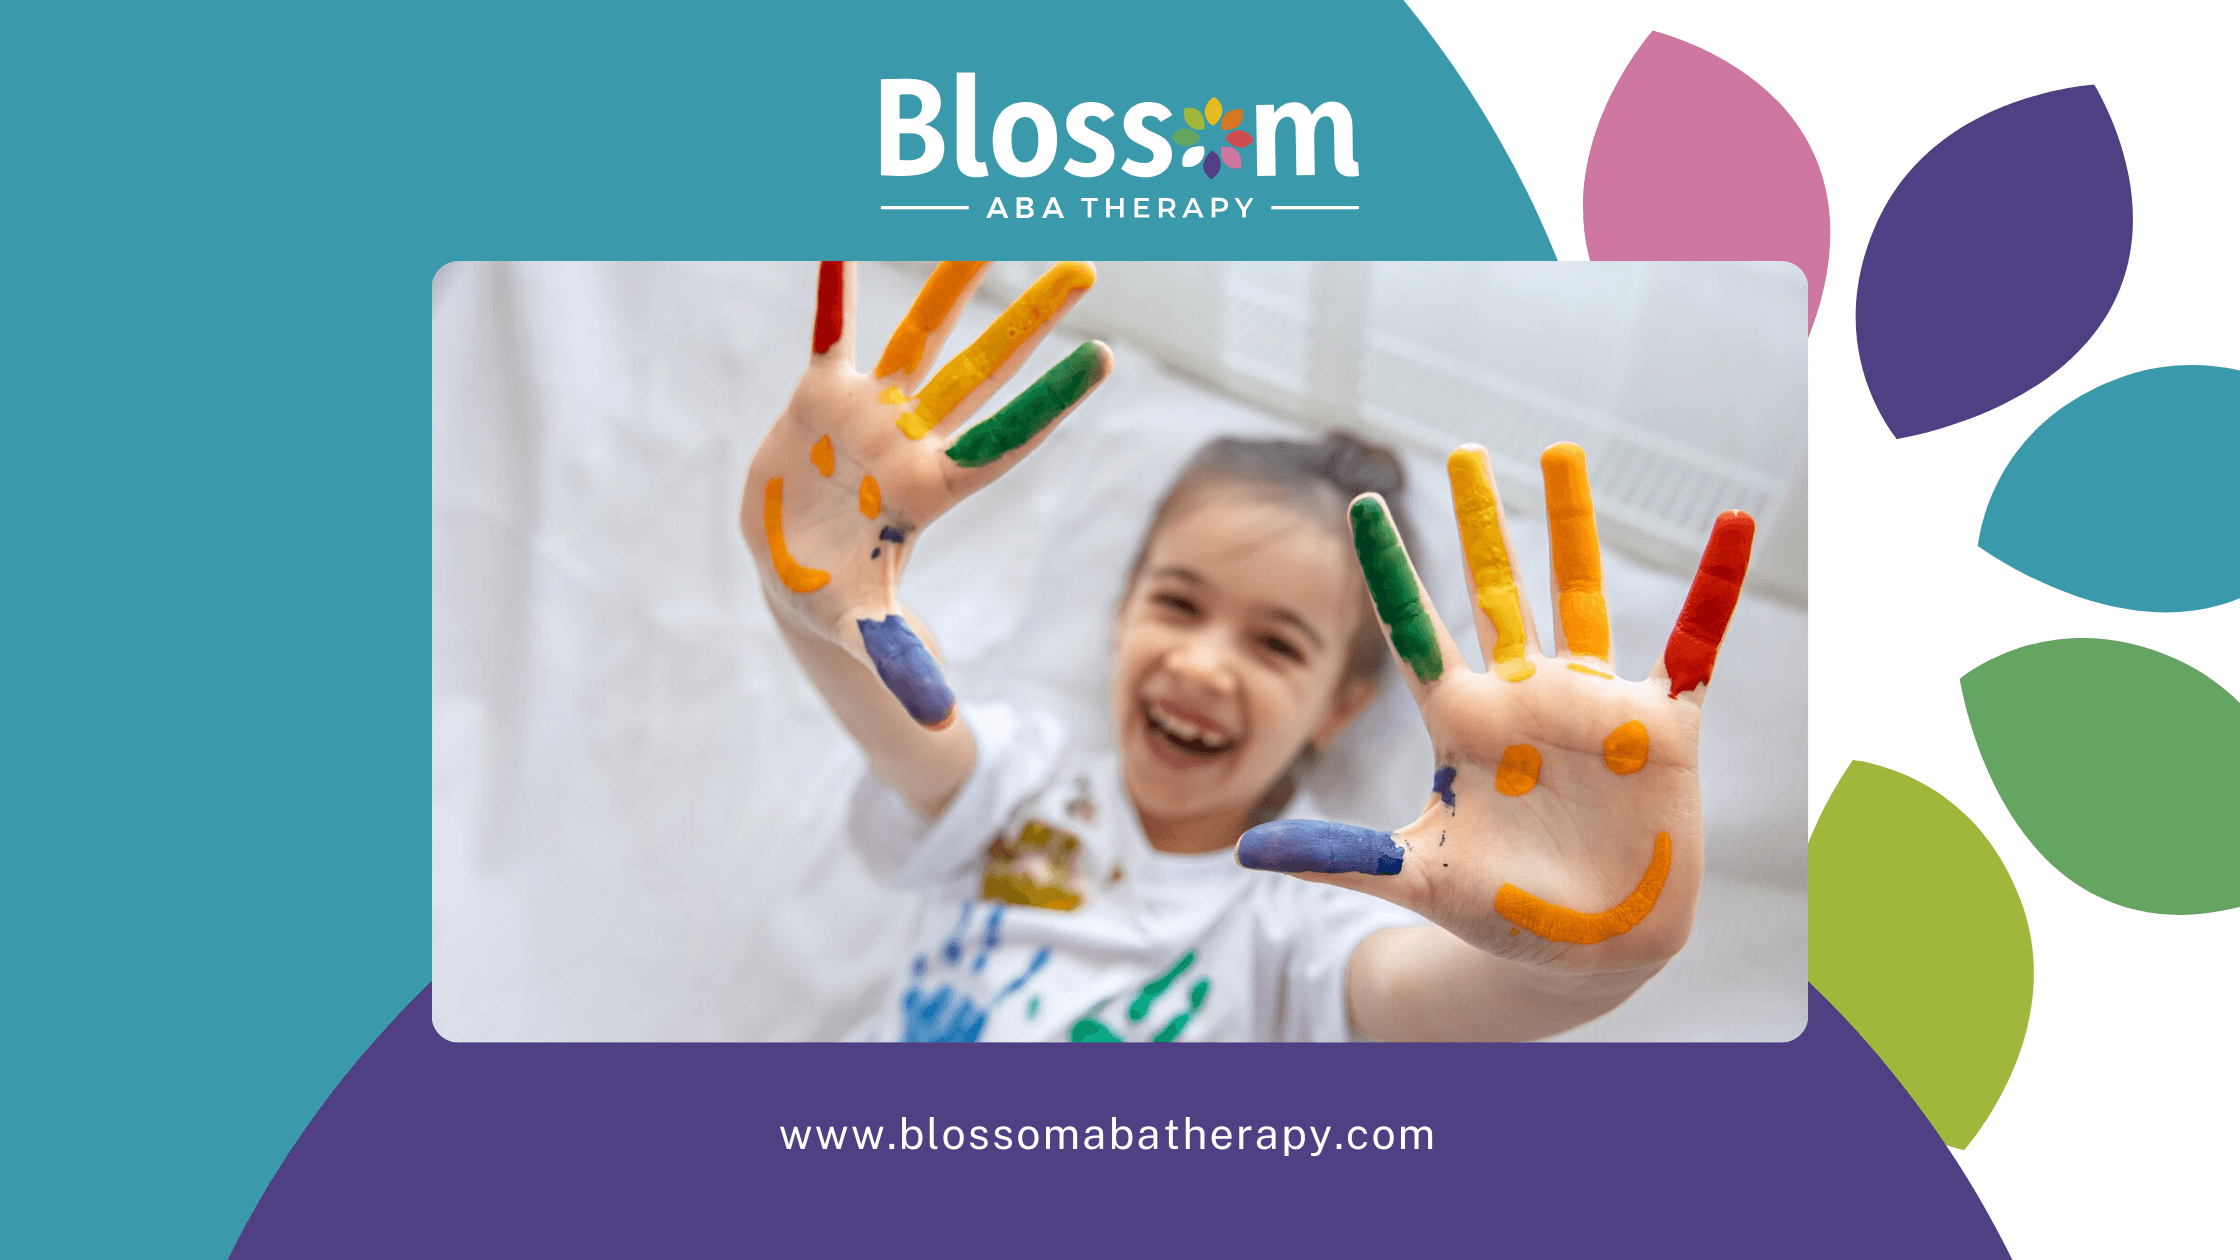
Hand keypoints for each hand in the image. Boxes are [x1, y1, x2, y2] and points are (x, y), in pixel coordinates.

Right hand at [741, 262, 1111, 727]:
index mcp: (932, 490)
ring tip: (980, 226)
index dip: (1048, 399)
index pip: (1003, 437)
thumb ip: (904, 667)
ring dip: (949, 285)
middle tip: (1083, 265)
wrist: (794, 578)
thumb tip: (941, 723)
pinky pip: (831, 332)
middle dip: (1028, 320)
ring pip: (919, 338)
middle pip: (980, 372)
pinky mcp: (822, 399)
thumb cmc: (843, 607)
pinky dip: (835, 289)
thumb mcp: (869, 638)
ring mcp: (871, 414)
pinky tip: (842, 235)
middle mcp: (913, 439)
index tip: (1103, 356)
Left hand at [1239, 443, 1754, 976]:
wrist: (1587, 950)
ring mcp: (1593, 704)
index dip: (1389, 570)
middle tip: (1462, 451)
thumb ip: (1338, 854)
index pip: (1415, 630)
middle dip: (1480, 524)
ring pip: (1580, 596)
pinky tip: (1731, 526)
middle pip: (1496, 591)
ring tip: (1559, 451)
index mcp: (1462, 723)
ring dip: (1572, 526)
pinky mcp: (1661, 726)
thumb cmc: (1498, 910)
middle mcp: (1524, 697)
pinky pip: (1694, 644)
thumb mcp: (1416, 879)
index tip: (1361, 503)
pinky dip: (1713, 587)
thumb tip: (1244, 850)